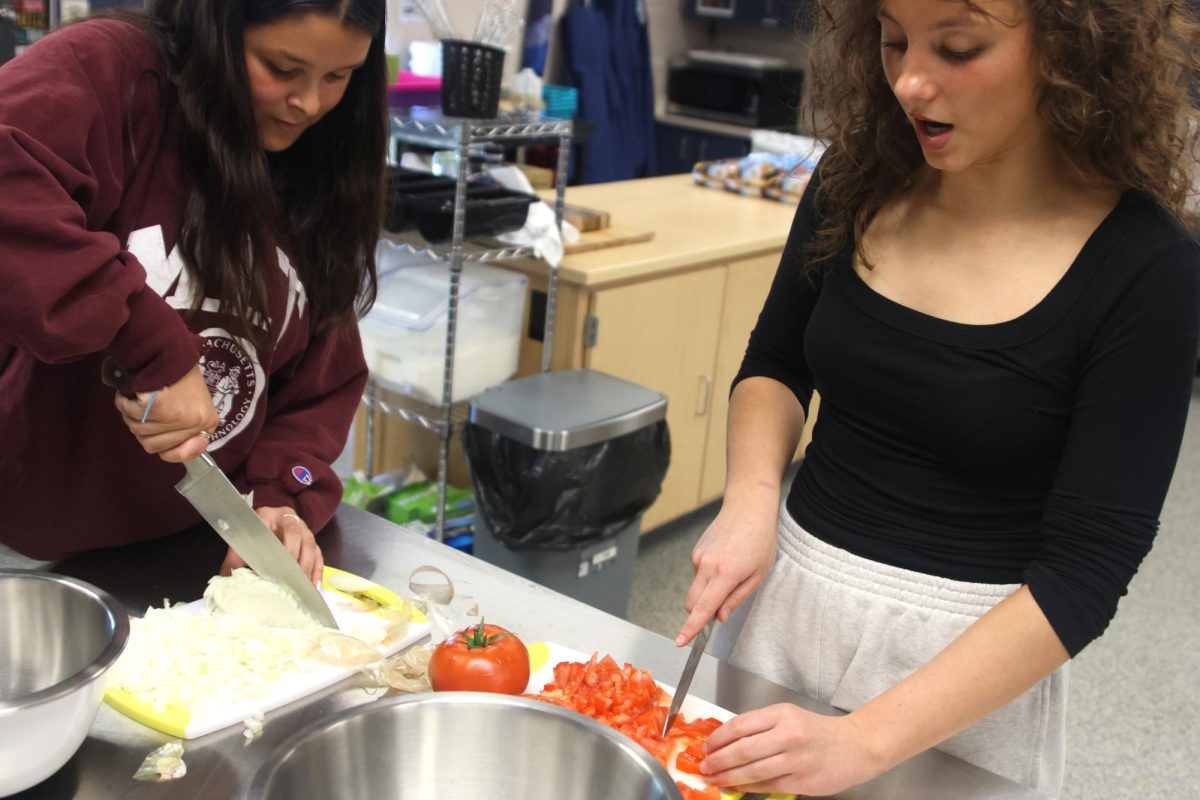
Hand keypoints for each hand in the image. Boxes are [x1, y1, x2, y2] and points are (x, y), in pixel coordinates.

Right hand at [112, 365, 218, 461]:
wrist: (170, 349)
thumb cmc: (179, 373)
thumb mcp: (193, 402)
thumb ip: (184, 428)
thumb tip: (174, 451)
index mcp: (207, 422)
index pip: (181, 454)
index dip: (166, 451)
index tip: (158, 435)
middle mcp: (197, 423)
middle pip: (154, 445)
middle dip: (142, 428)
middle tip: (142, 411)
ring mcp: (179, 418)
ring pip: (140, 432)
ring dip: (131, 415)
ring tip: (136, 398)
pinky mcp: (160, 408)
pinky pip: (132, 415)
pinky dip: (125, 404)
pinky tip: (129, 393)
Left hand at [220, 506, 324, 584]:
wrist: (266, 523)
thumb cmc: (254, 532)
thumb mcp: (242, 539)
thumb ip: (235, 556)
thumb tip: (229, 576)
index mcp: (268, 515)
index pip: (273, 526)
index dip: (276, 544)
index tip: (273, 565)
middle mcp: (289, 518)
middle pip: (296, 533)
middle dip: (294, 556)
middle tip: (289, 576)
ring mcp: (303, 528)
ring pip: (310, 544)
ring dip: (307, 565)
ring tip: (302, 584)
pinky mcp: (311, 541)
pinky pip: (318, 554)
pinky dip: (317, 569)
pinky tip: (313, 584)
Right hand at [675, 503, 776, 645]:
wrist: (748, 507)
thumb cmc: (760, 538)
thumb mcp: (758, 574)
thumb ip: (736, 598)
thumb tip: (720, 617)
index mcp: (725, 574)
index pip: (702, 608)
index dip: (691, 628)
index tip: (680, 642)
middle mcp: (706, 566)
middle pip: (692, 603)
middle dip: (700, 614)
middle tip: (722, 608)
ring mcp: (698, 557)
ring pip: (695, 589)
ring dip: (707, 593)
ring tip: (732, 574)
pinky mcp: (696, 551)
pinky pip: (698, 574)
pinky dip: (708, 578)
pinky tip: (726, 562)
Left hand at [701, 704, 885, 795]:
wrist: (855, 746)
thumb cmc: (818, 731)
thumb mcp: (789, 716)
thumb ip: (761, 726)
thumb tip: (727, 741)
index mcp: (781, 714)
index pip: (740, 725)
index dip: (718, 738)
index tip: (707, 746)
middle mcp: (788, 734)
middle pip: (742, 749)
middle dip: (718, 760)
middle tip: (705, 766)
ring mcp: (795, 759)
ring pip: (752, 770)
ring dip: (729, 776)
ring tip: (715, 778)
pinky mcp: (802, 780)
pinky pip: (767, 785)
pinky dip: (748, 787)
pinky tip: (737, 786)